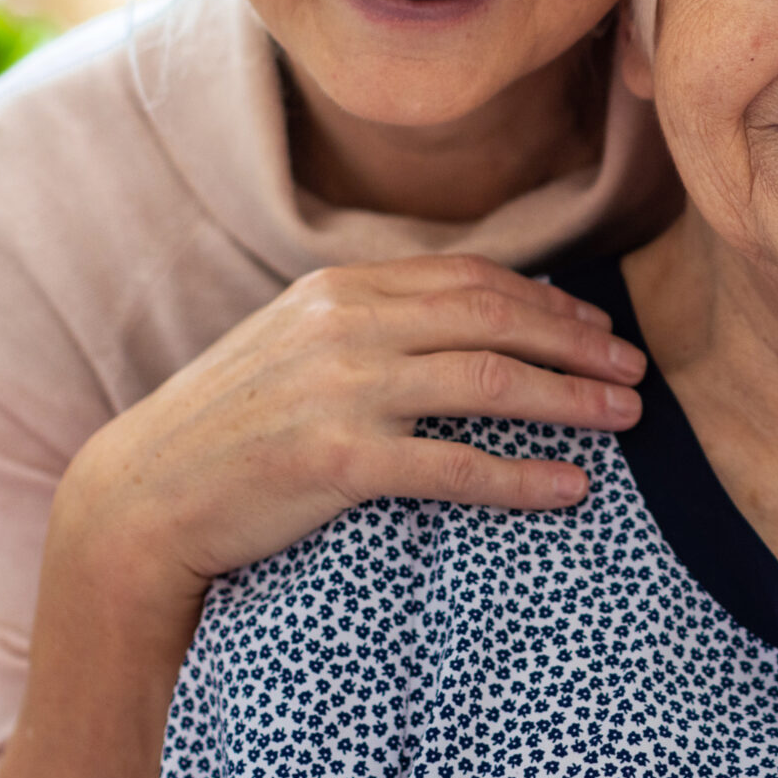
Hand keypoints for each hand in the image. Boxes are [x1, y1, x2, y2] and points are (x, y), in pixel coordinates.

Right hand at [55, 252, 644, 601]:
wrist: (140, 497)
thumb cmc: (226, 428)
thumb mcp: (295, 346)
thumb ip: (371, 325)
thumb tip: (463, 325)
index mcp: (340, 288)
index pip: (473, 280)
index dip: (549, 302)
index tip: (600, 327)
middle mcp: (347, 325)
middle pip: (498, 320)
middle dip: (580, 344)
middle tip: (637, 372)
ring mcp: (341, 388)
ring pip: (491, 381)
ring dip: (572, 399)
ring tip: (626, 418)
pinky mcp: (337, 458)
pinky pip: (454, 464)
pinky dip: (522, 474)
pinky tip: (570, 488)